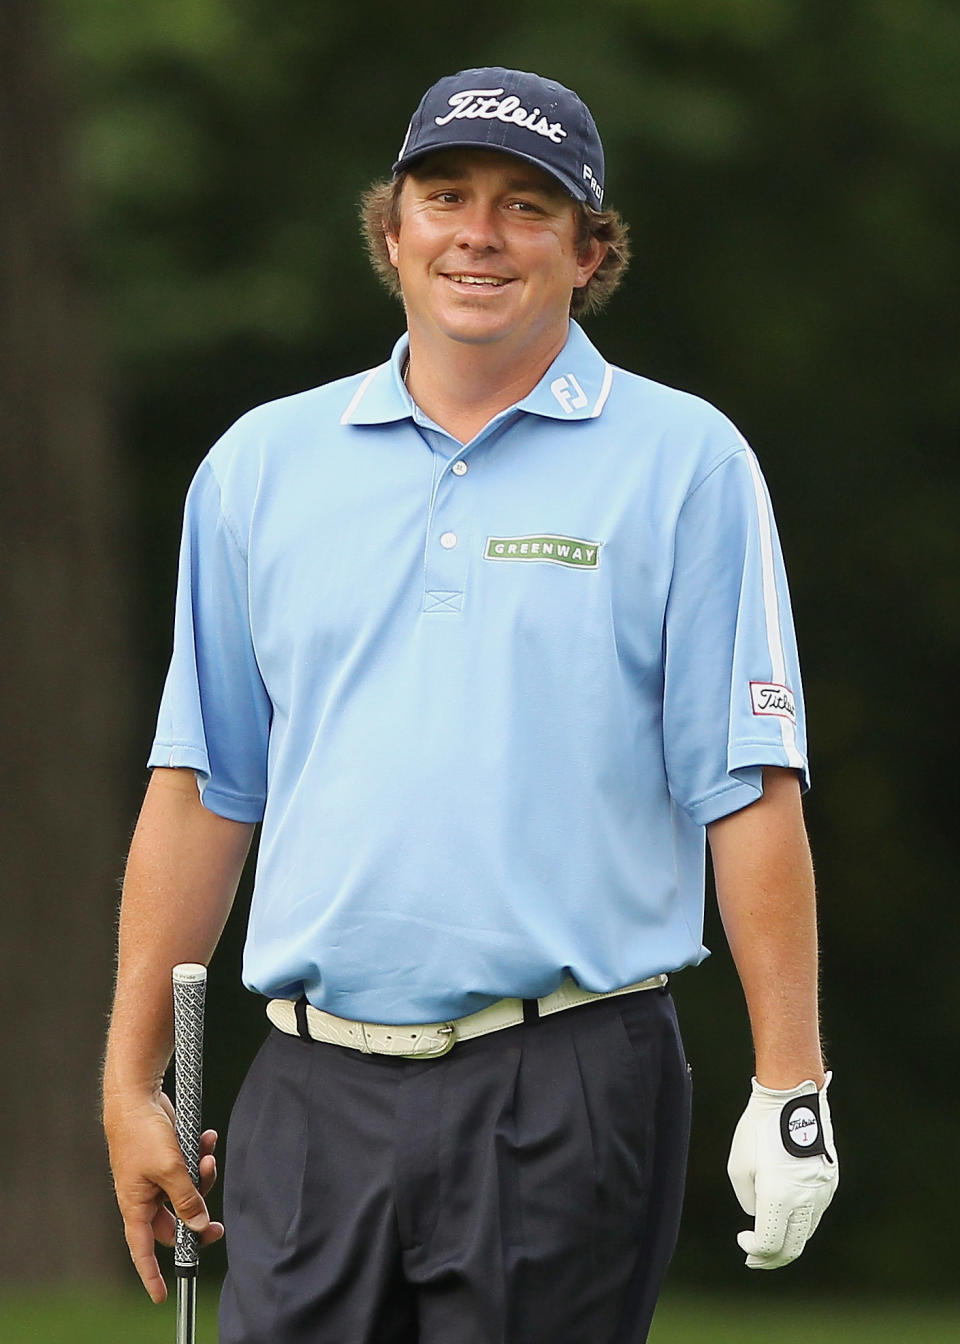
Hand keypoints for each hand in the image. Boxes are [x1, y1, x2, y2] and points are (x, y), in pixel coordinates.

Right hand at [104, 1089, 223, 1301]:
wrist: (138, 1095)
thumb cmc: (142, 1133)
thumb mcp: (170, 1169)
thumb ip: (187, 1198)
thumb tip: (198, 1225)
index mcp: (136, 1205)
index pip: (143, 1248)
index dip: (151, 1273)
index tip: (162, 1295)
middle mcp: (145, 1195)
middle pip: (175, 1221)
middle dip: (197, 1218)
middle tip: (217, 1227)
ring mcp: (156, 1176)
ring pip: (188, 1192)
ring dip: (203, 1177)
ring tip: (207, 1157)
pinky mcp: (167, 1158)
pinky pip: (189, 1167)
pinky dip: (200, 1155)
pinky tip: (207, 1139)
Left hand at [727, 1071, 837, 1268]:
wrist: (792, 1097)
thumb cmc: (759, 1128)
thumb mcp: (739, 1165)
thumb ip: (748, 1198)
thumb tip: (759, 1213)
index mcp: (780, 1198)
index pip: (770, 1243)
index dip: (754, 1251)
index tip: (742, 1241)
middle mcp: (806, 1200)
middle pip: (793, 1247)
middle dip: (772, 1258)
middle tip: (755, 1260)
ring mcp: (823, 1192)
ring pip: (806, 1231)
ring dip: (788, 1240)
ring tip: (769, 1242)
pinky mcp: (830, 1181)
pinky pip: (815, 1212)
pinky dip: (800, 1221)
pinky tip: (786, 1216)